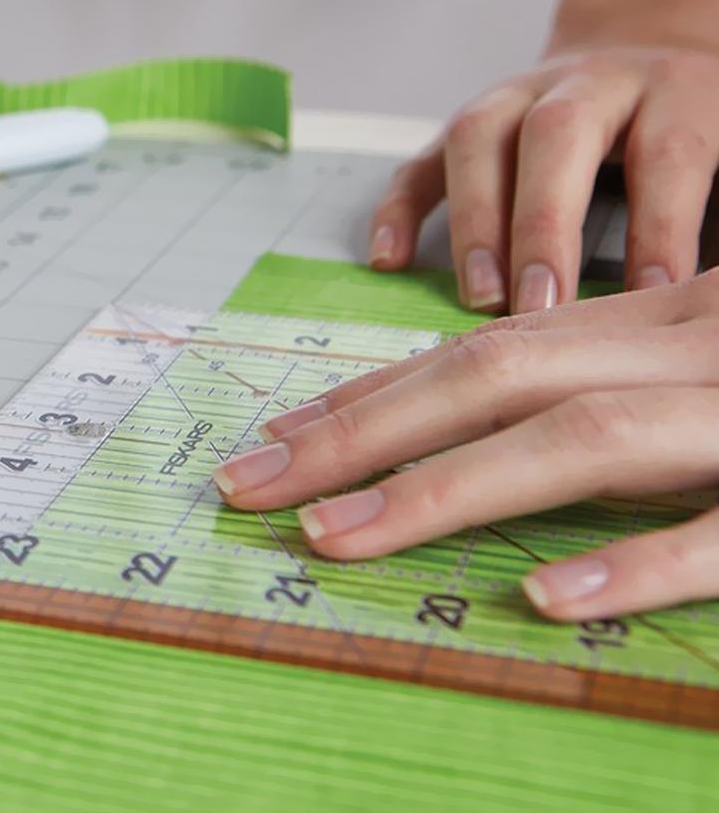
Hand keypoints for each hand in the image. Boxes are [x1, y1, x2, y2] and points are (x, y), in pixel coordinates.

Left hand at [211, 272, 718, 620]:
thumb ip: (597, 377)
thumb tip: (479, 415)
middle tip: (249, 484)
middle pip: (494, 378)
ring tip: (332, 536)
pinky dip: (633, 561)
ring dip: (444, 489)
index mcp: (643, 330)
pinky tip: (539, 596)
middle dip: (361, 432)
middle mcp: (675, 353)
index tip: (279, 434)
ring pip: (582, 440)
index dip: (373, 394)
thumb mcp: (686, 356)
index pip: (482, 354)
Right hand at [368, 44, 718, 312]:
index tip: (651, 301)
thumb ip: (716, 215)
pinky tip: (389, 260)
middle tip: (536, 307)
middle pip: (555, 136)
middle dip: (541, 225)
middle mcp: (588, 83)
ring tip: (478, 295)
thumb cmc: (694, 126)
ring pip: (479, 138)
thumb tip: (696, 294)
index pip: (666, 155)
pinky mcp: (468, 124)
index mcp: (674, 90)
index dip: (660, 230)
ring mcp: (516, 96)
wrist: (643, 50)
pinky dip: (399, 210)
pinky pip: (422, 160)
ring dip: (474, 220)